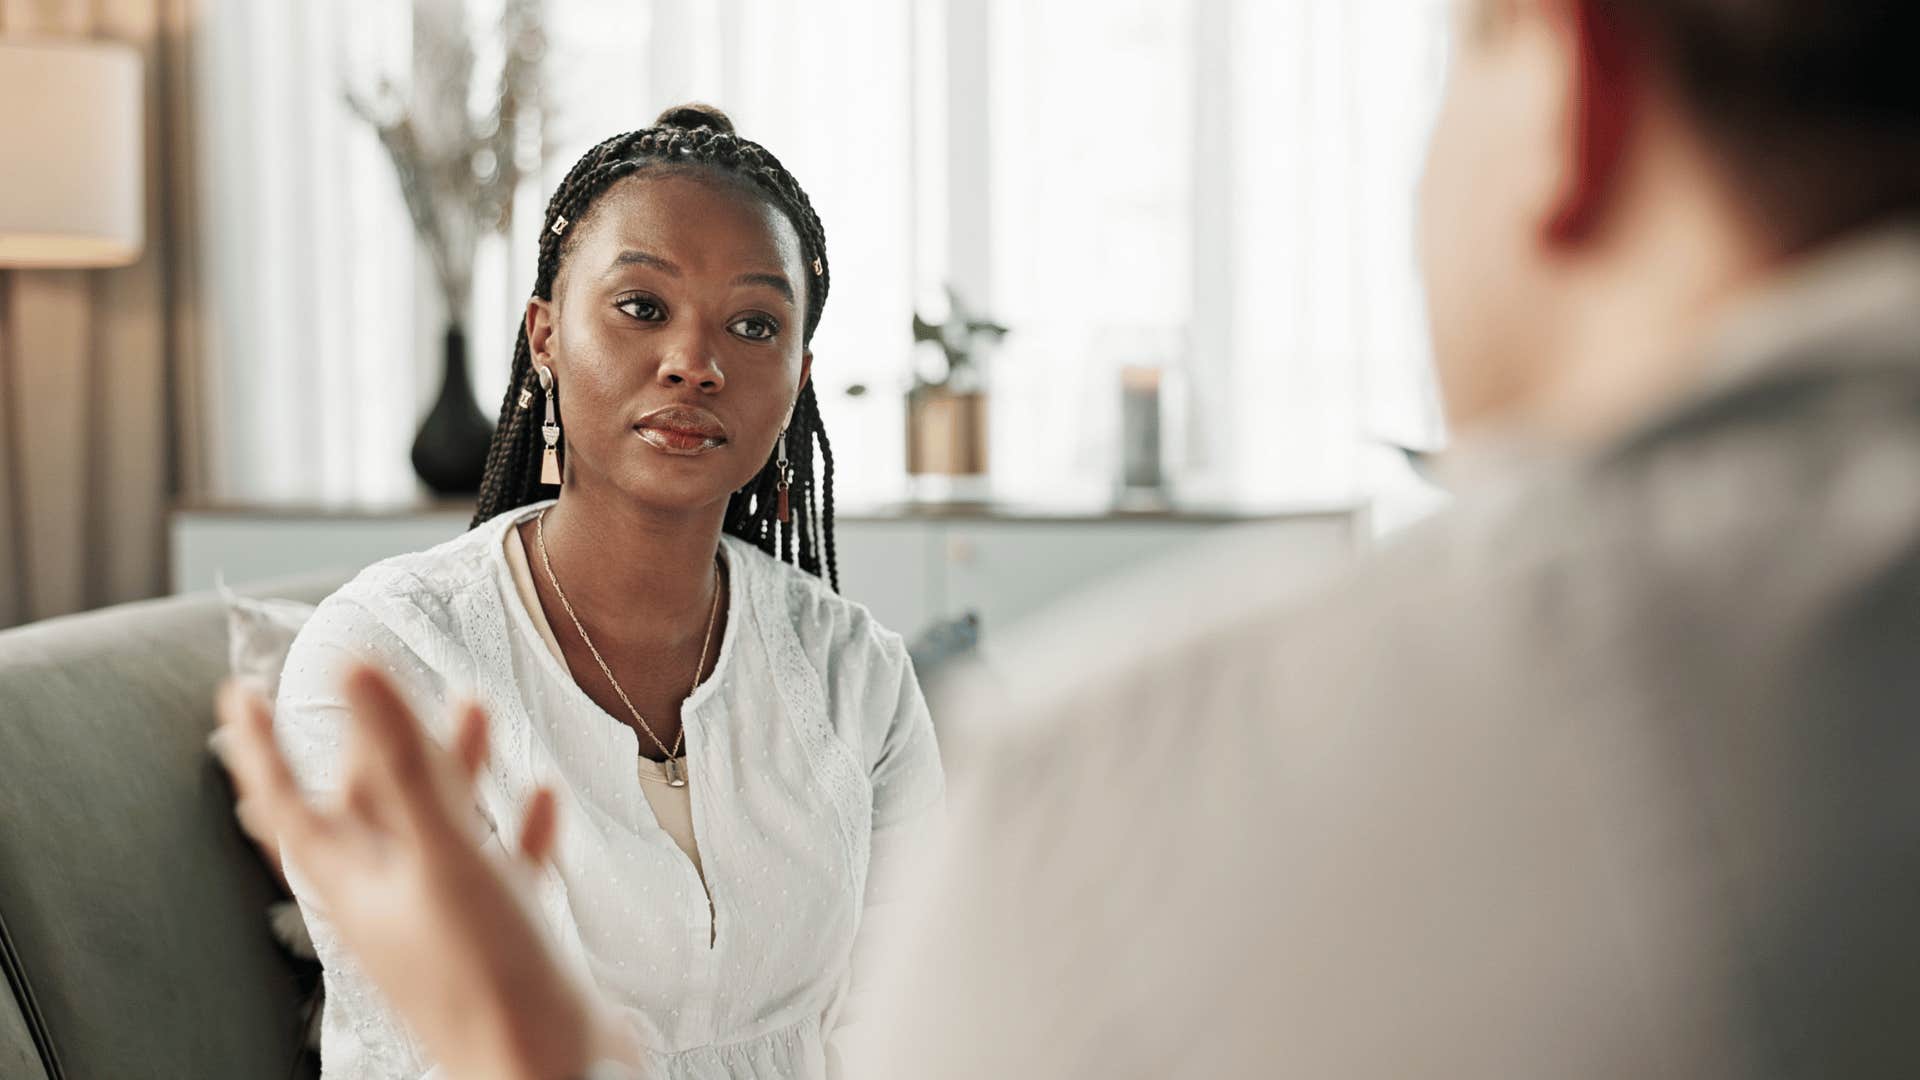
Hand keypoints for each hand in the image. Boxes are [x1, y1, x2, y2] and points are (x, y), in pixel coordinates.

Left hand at [216, 667, 638, 1079]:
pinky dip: (517, 828)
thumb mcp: (442, 854)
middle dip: (381, 741)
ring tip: (475, 713)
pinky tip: (541, 800)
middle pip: (369, 807)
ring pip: (438, 829)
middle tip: (384, 687)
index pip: (287, 803)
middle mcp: (393, 900)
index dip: (260, 746)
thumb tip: (357, 670)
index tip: (241, 695)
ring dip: (454, 770)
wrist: (546, 1070)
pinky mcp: (500, 938)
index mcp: (357, 884)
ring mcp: (446, 921)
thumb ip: (405, 762)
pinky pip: (502, 869)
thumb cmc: (486, 977)